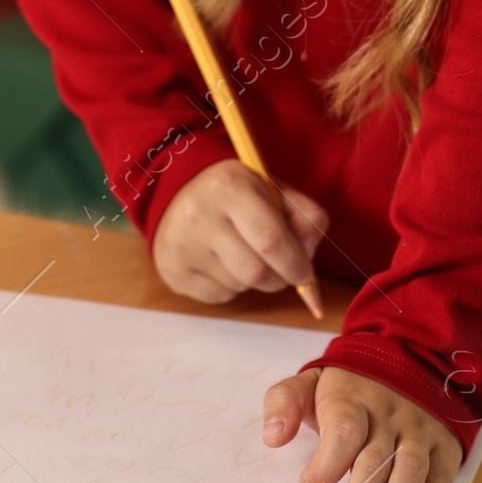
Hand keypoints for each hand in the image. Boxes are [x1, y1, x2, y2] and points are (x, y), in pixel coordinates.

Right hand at [152, 161, 325, 304]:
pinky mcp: (173, 271)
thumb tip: (308, 255)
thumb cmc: (237, 193)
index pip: (271, 240)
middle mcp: (199, 214)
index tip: (305, 273)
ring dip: (254, 280)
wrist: (180, 190)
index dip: (296, 264)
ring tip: (244, 253)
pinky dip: (232, 286)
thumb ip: (305, 216)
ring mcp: (182, 245)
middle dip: (279, 278)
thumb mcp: (273, 189)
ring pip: (240, 286)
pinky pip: (220, 296)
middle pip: (256, 272)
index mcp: (229, 186)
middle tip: (281, 268)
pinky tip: (222, 261)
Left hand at [262, 367, 461, 482]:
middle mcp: (389, 414)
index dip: (328, 460)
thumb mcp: (312, 381)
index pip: (344, 429)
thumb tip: (272, 436)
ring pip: (410, 468)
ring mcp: (419, 429)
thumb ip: (285, 402)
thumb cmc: (350, 387)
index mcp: (353, 398)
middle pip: (375, 459)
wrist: (410, 360)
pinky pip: (442, 472)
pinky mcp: (443, 444)